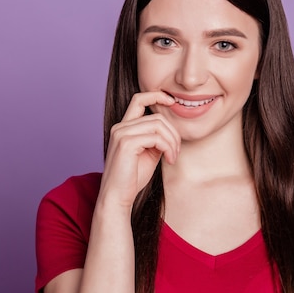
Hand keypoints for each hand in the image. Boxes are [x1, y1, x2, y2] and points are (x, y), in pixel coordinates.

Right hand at [98, 92, 179, 208]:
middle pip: (157, 117)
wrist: (117, 197)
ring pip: (159, 125)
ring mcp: (122, 133)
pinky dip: (168, 148)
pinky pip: (157, 137)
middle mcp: (120, 127)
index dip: (157, 95)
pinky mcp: (126, 143)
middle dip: (173, 133)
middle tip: (176, 151)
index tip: (172, 101)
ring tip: (173, 156)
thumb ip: (157, 138)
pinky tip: (169, 159)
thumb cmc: (132, 178)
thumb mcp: (149, 153)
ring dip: (172, 141)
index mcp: (124, 127)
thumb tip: (172, 130)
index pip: (139, 99)